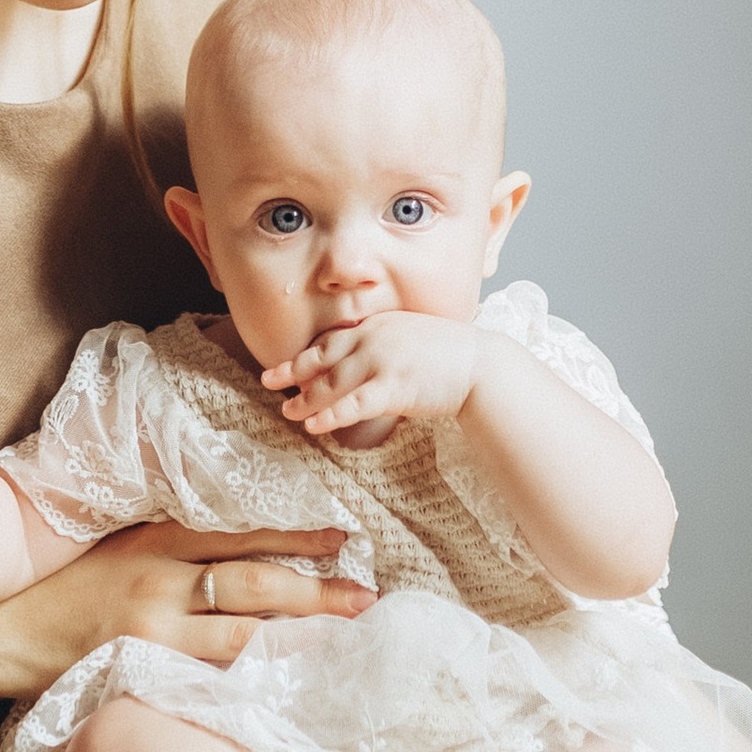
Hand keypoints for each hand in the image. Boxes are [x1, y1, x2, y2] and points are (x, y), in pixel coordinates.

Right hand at [0, 522, 373, 699]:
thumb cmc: (58, 594)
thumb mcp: (114, 551)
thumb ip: (168, 549)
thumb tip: (232, 553)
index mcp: (155, 540)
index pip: (241, 536)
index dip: (295, 537)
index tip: (343, 538)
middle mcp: (160, 577)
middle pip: (255, 582)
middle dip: (316, 591)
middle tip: (366, 598)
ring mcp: (151, 625)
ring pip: (243, 631)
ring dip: (299, 637)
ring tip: (344, 641)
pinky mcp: (140, 665)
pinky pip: (210, 672)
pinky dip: (252, 675)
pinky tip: (286, 682)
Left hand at [260, 311, 477, 449]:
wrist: (482, 365)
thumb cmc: (452, 354)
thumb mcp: (413, 337)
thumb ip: (388, 343)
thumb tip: (369, 359)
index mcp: (378, 325)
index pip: (333, 340)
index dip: (307, 355)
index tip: (286, 365)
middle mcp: (374, 339)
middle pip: (323, 357)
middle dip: (293, 371)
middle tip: (269, 381)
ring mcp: (382, 361)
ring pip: (332, 383)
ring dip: (306, 399)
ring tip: (289, 412)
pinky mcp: (393, 387)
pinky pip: (353, 404)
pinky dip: (330, 414)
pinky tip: (315, 426)